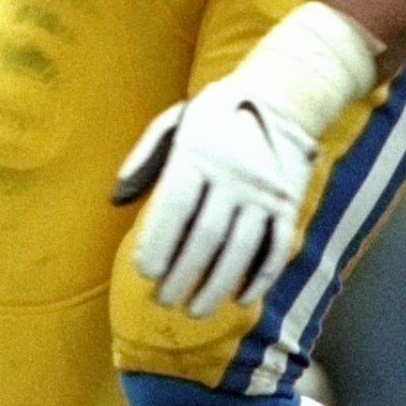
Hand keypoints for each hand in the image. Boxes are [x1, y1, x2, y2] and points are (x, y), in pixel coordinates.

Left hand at [116, 80, 320, 320]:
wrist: (283, 94)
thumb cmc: (216, 114)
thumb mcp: (174, 122)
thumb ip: (144, 159)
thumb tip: (116, 200)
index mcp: (199, 154)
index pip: (175, 209)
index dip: (158, 245)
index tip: (144, 273)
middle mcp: (234, 175)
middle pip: (205, 238)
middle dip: (182, 276)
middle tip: (163, 301)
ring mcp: (265, 192)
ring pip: (240, 250)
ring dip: (217, 286)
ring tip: (195, 311)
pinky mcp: (289, 203)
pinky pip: (276, 248)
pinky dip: (260, 277)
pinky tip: (241, 299)